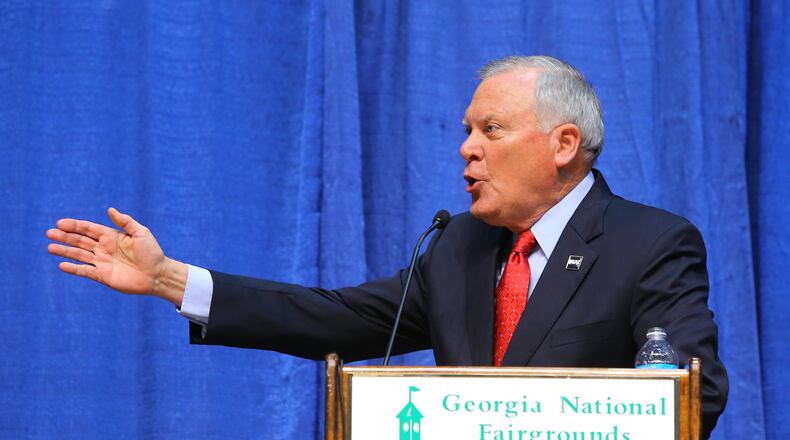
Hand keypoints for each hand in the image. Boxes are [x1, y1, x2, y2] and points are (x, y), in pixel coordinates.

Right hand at [46, 208, 185, 305]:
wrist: (158, 275)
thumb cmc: (152, 252)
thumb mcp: (141, 233)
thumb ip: (125, 222)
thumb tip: (110, 210)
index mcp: (112, 236)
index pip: (89, 229)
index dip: (75, 226)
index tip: (60, 223)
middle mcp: (104, 248)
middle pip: (80, 241)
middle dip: (65, 237)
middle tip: (50, 233)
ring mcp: (102, 262)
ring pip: (79, 255)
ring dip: (65, 251)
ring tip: (50, 247)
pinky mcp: (103, 276)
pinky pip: (85, 271)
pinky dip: (74, 269)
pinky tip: (62, 265)